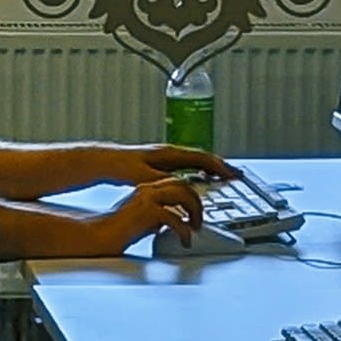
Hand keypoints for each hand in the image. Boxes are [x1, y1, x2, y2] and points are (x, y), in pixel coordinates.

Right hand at [91, 175, 208, 249]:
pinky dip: (184, 231)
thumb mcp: (146, 219)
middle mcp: (147, 189)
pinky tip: (185, 241)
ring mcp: (147, 198)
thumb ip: (161, 214)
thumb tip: (179, 220)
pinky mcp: (147, 211)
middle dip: (196, 201)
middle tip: (198, 220)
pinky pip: (175, 218)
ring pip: (182, 194)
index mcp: (147, 188)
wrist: (100, 237)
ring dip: (194, 211)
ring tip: (194, 227)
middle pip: (183, 184)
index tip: (198, 208)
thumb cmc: (120, 231)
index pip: (177, 182)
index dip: (191, 194)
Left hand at [109, 142, 229, 183]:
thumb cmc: (120, 167)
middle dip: (220, 166)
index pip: (201, 158)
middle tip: (235, 175)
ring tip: (224, 177)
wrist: (104, 162)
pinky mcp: (160, 163)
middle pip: (202, 158)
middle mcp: (170, 153)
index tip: (232, 175)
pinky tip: (199, 180)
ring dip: (210, 169)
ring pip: (195, 162)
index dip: (219, 167)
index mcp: (169, 154)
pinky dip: (198, 171)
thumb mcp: (144, 178)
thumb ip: (164, 183)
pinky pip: (187, 166)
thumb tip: (181, 187)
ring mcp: (165, 157)